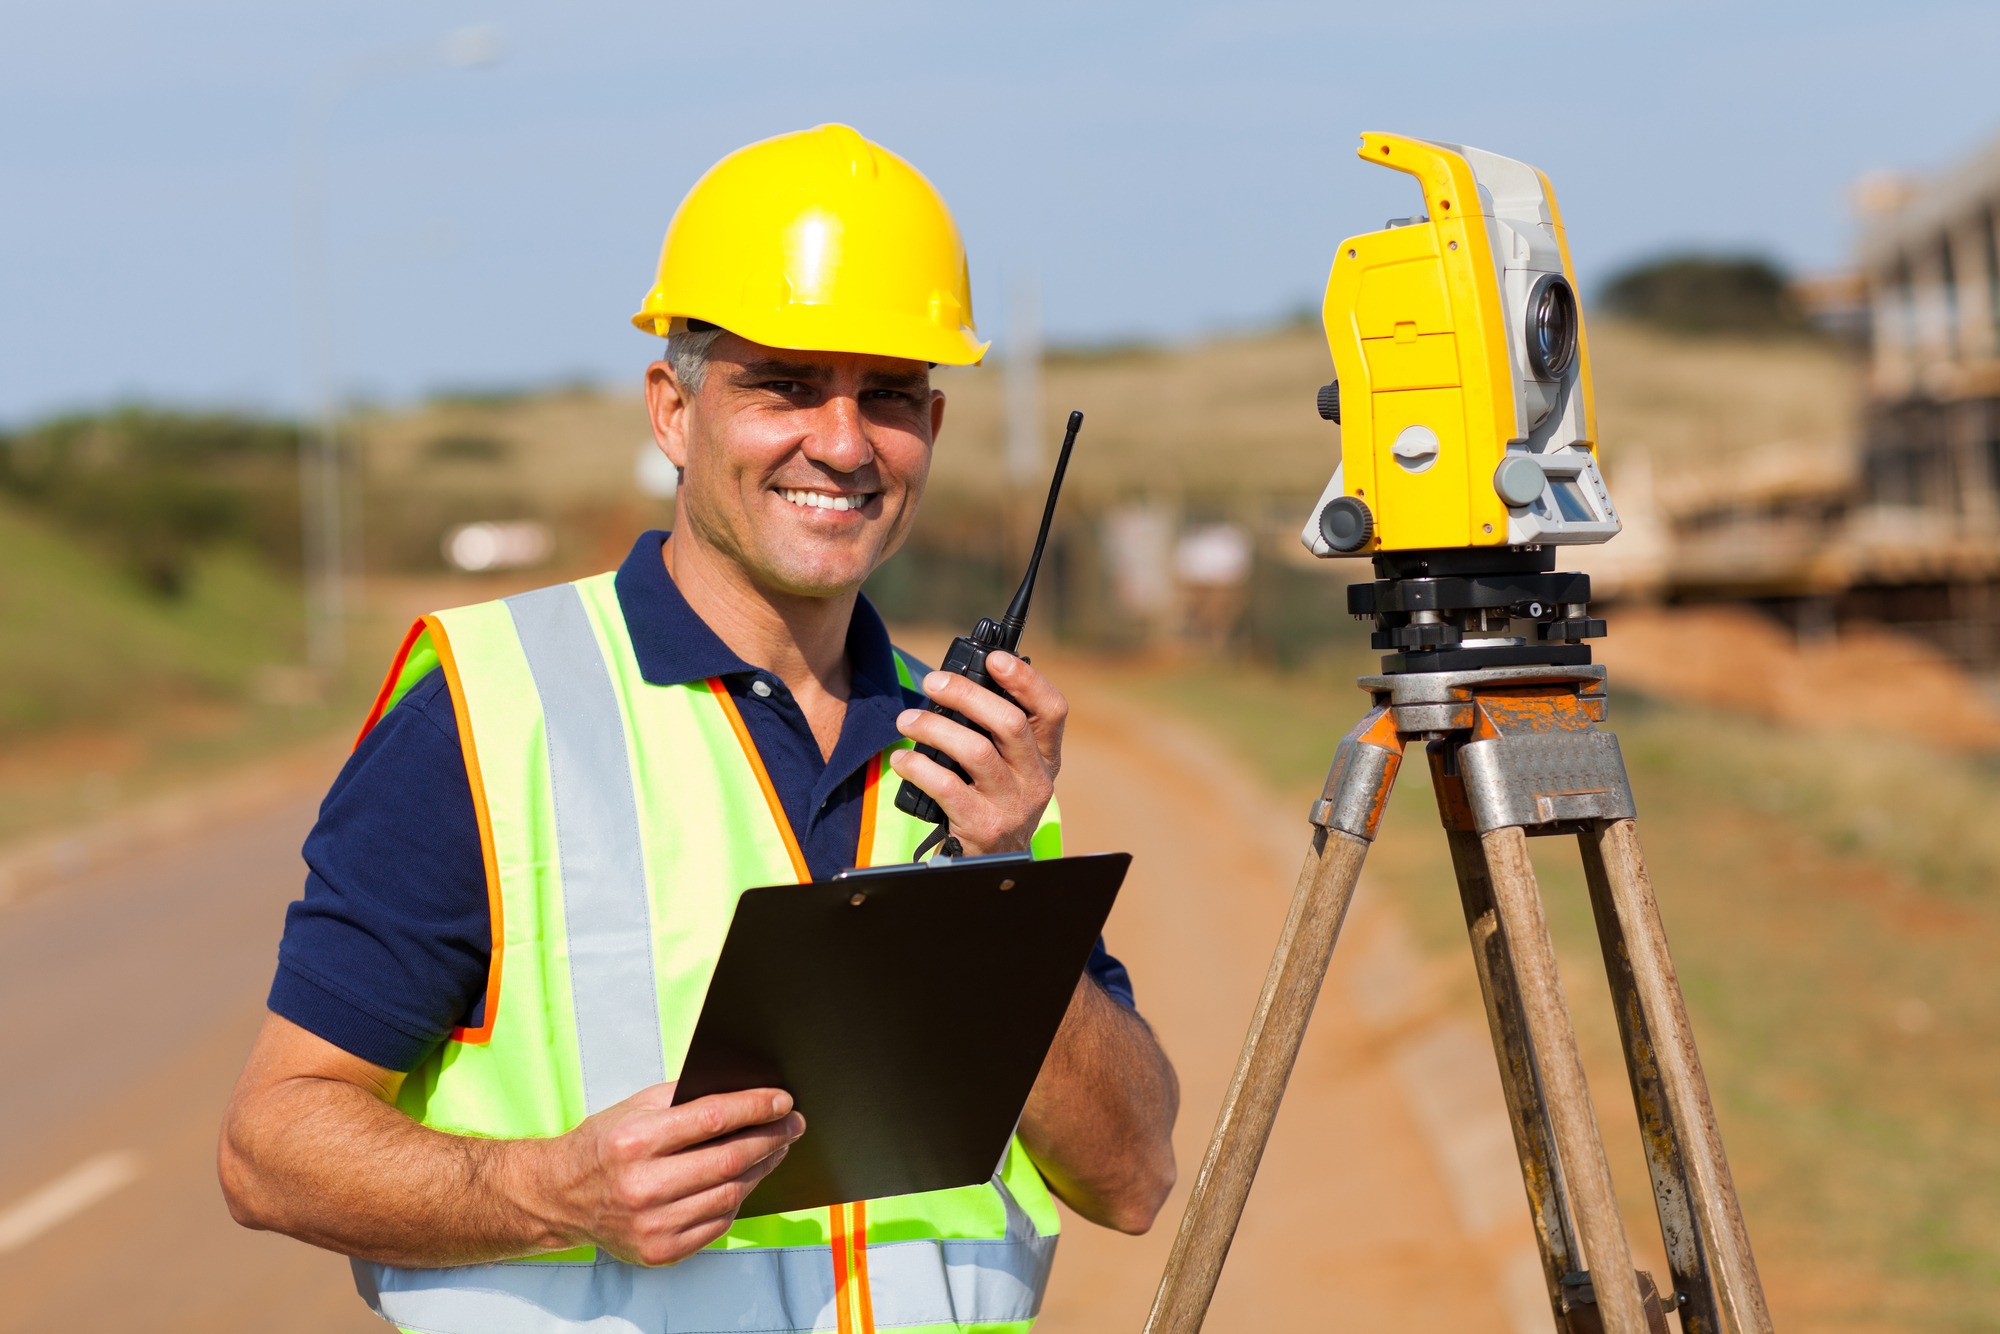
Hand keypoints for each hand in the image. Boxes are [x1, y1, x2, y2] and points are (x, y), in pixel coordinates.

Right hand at [528, 1083, 803, 1265]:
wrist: (561, 1197)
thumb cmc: (603, 1146)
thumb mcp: (635, 1107)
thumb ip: (684, 1098)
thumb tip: (743, 1091)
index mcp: (635, 1142)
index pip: (713, 1119)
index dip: (755, 1108)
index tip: (783, 1101)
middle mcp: (643, 1186)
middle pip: (729, 1160)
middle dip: (770, 1138)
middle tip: (792, 1125)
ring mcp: (652, 1224)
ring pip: (730, 1194)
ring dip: (760, 1169)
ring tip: (774, 1150)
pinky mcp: (660, 1250)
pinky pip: (717, 1224)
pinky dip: (736, 1199)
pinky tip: (743, 1180)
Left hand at [889, 651, 1066, 856]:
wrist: (993, 864)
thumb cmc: (991, 800)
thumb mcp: (1009, 768)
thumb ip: (994, 731)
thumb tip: (953, 685)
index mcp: (1045, 757)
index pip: (1052, 710)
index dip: (1026, 680)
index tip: (994, 659)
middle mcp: (1037, 780)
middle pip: (1009, 722)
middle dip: (966, 694)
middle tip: (932, 683)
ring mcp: (1013, 805)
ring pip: (975, 750)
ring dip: (934, 728)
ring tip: (906, 721)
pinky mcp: (984, 826)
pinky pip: (947, 786)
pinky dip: (918, 767)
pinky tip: (902, 761)